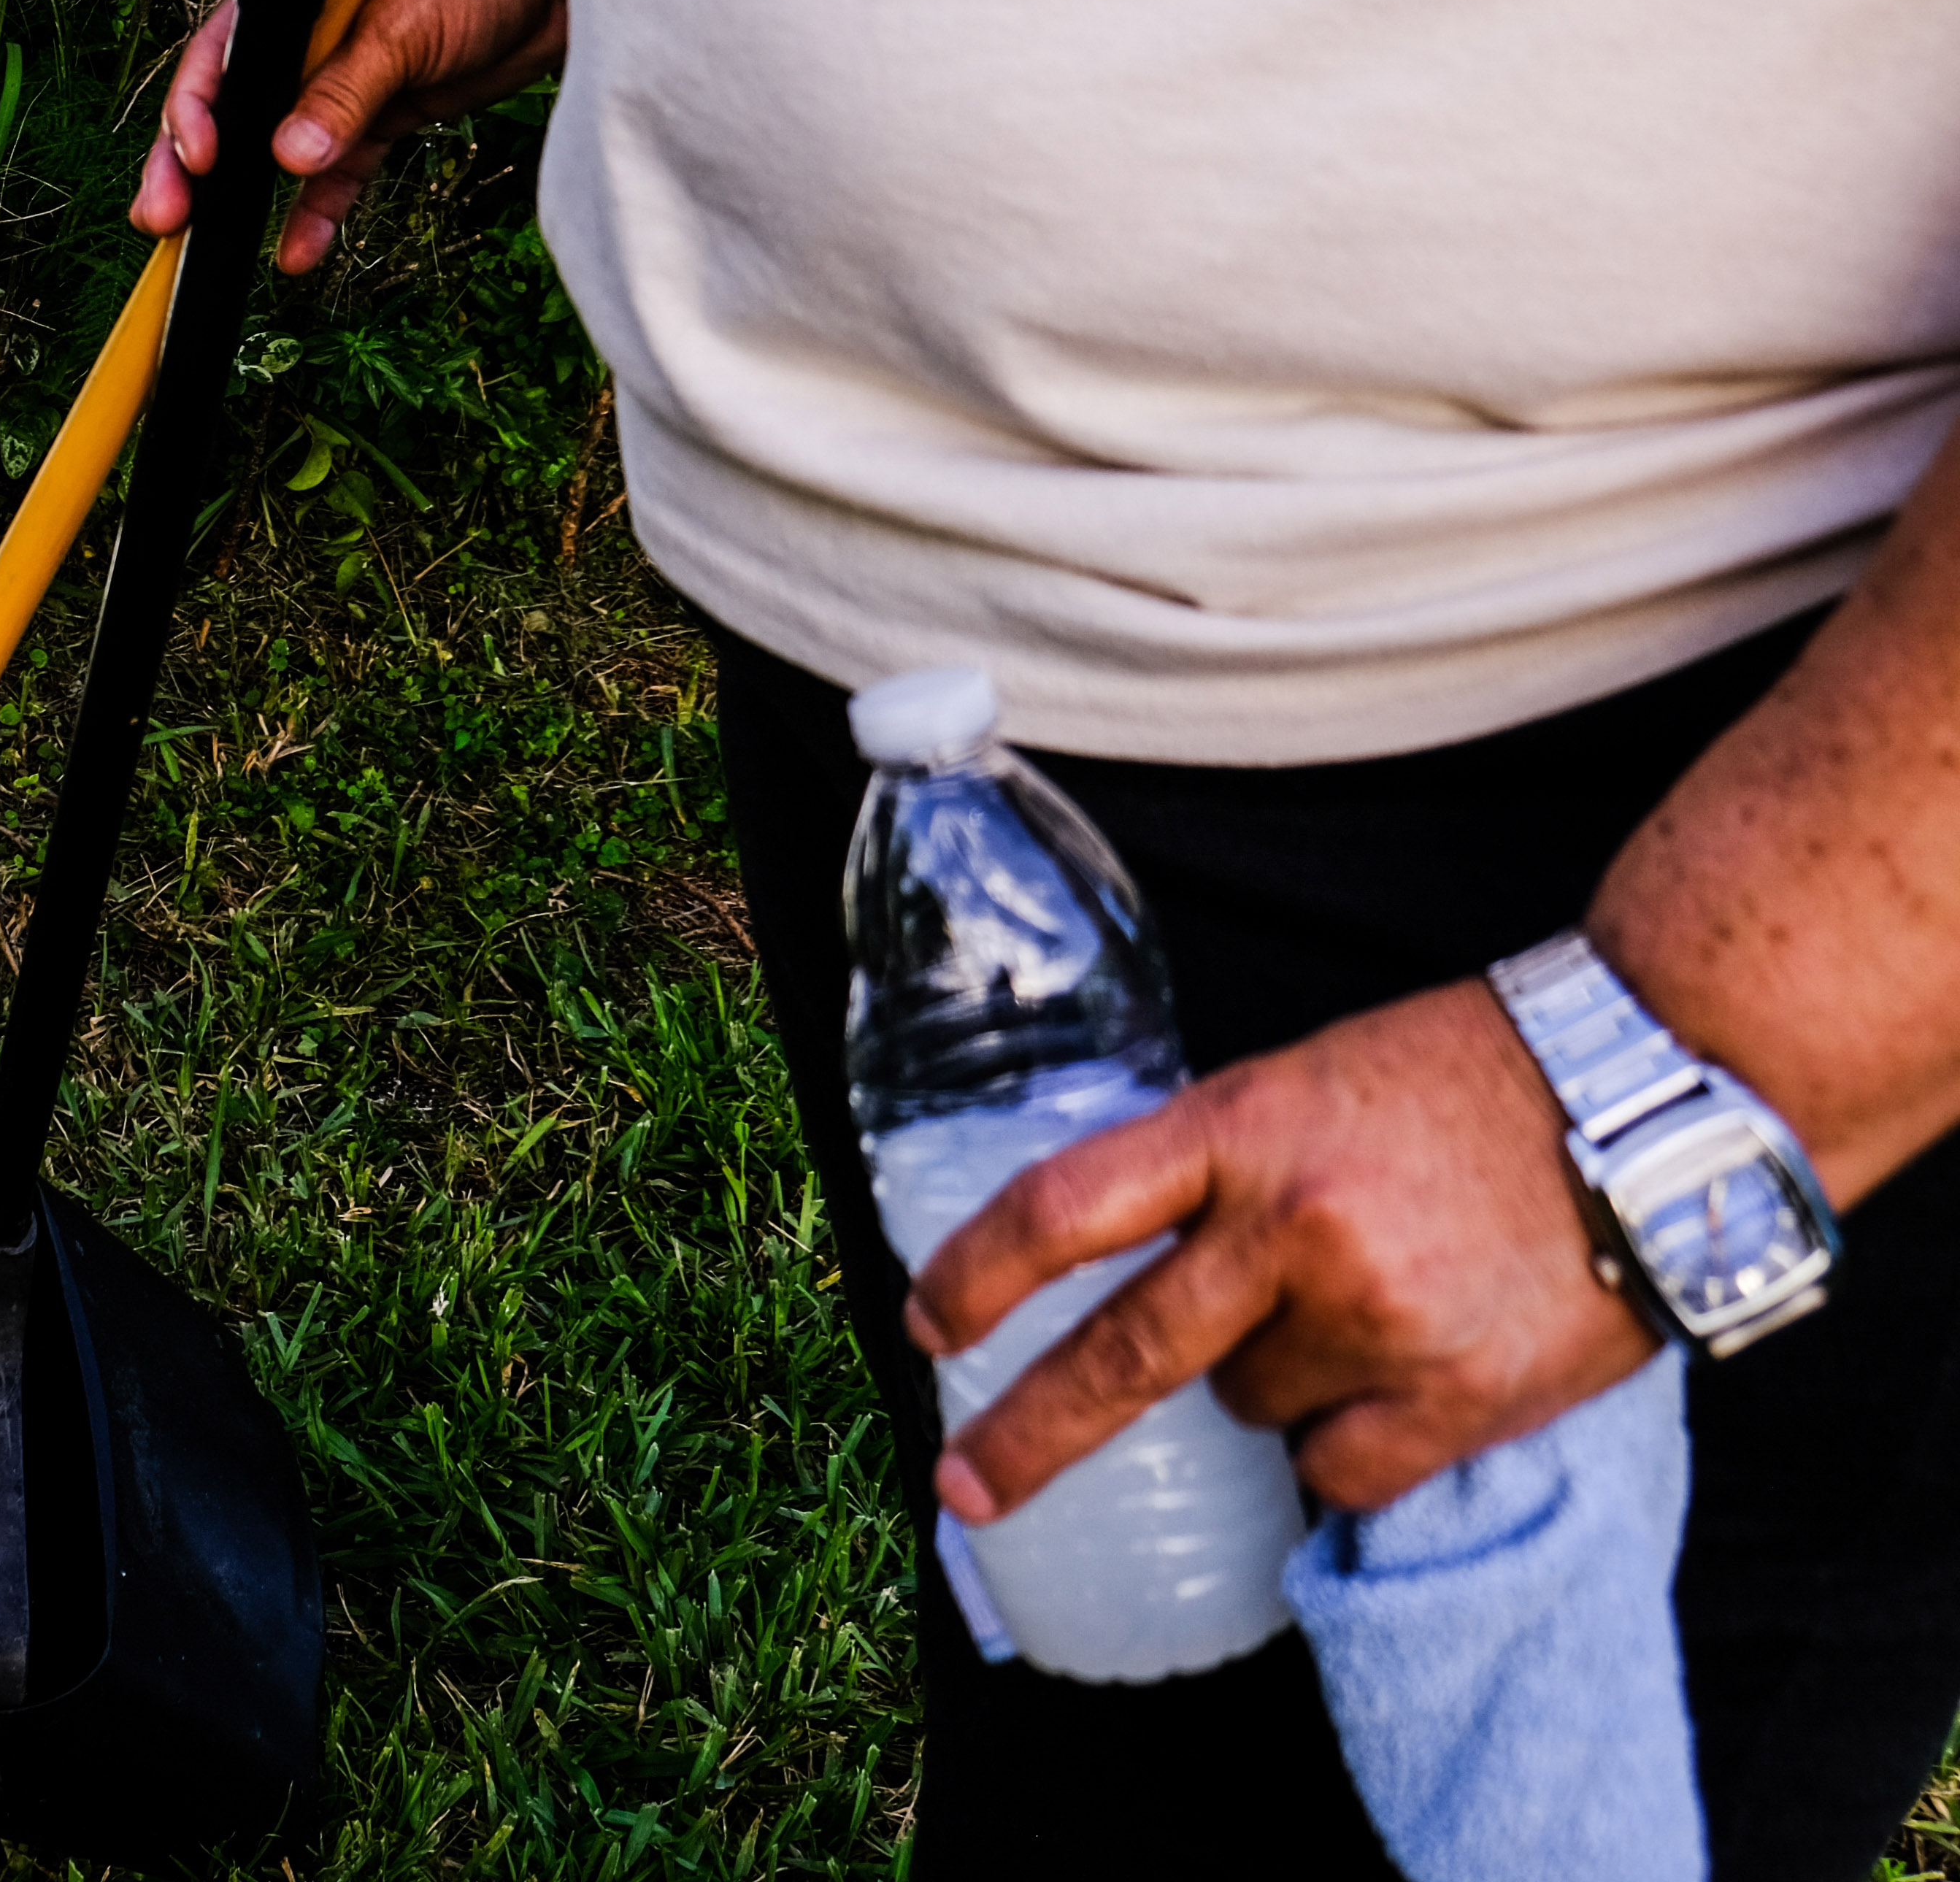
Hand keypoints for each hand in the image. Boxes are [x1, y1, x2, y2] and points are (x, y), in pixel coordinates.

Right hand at [129, 0, 578, 272]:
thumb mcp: (401, 25)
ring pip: (276, 148)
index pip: (217, 57)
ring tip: (204, 248)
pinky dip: (318, 211)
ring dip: (242, 198)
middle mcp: (306, 39)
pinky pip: (340, 172)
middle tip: (161, 219)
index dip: (194, 111)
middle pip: (230, 110)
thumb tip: (286, 158)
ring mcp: (345, 80)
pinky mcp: (388, 112)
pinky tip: (296, 254)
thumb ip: (344, 91)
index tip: (197, 161)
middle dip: (189, 167)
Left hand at [901, 980, 1656, 1521]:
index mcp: (1240, 1128)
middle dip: (1025, 1436)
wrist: (1649, 1095)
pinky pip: (1335, 1469)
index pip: (1066, 1207)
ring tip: (1361, 1306)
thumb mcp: (1303, 1088)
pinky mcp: (1457, 1399)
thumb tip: (1119, 1260)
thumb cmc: (1460, 1080)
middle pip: (1122, 1356)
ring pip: (1248, 1408)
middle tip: (960, 1493)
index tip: (924, 1328)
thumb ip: (1214, 1169)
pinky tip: (1402, 1377)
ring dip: (1275, 1379)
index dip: (977, 1274)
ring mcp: (1377, 1320)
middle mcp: (1295, 1227)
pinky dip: (1345, 1444)